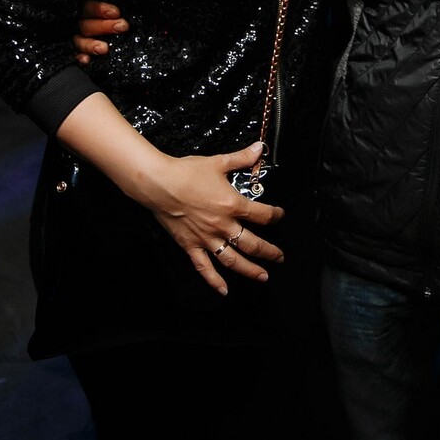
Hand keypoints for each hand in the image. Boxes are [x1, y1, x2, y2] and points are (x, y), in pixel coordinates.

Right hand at [73, 0, 127, 63]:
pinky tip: (87, 59)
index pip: (89, 7)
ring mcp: (77, 39)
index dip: (101, 9)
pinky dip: (81, 57)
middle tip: (121, 27)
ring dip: (91, 45)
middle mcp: (80, 24)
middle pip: (86, 25)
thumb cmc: (114, 22)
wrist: (108, 40)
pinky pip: (76, 55)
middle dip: (104, 26)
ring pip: (80, 41)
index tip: (116, 13)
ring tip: (104, 48)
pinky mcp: (77, 53)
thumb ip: (113, 13)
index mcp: (86, 11)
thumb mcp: (112, 14)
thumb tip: (122, 14)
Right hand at [141, 142, 285, 295]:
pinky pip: (205, 268)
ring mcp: (207, 238)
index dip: (276, 216)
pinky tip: (224, 290)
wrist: (159, 184)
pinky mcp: (191, 246)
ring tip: (263, 276)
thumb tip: (258, 148)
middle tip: (280, 257)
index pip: (263, 215)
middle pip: (253, 243)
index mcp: (232, 204)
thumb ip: (241, 159)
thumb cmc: (187, 172)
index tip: (280, 216)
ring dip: (250, 270)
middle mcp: (223, 225)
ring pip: (233, 260)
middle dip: (270, 252)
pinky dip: (215, 281)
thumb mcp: (218, 162)